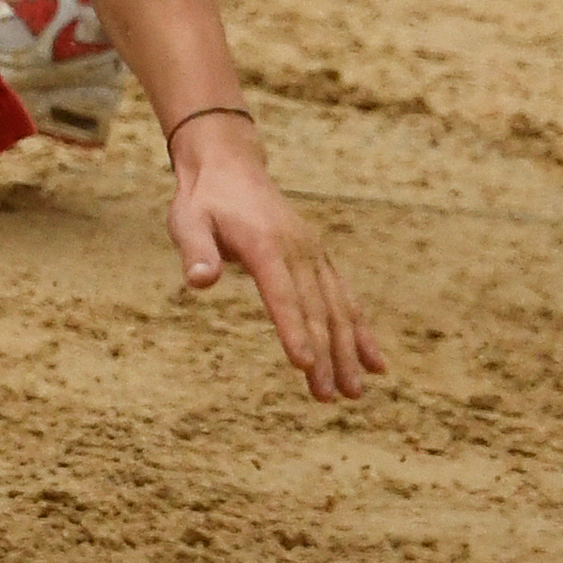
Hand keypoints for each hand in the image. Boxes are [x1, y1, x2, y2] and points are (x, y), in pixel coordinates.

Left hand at [164, 114, 383, 402]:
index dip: (293, 330)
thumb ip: (196, 251)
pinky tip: (375, 363)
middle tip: (331, 396)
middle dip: (325, 354)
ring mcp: (313, 253)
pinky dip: (360, 329)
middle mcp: (298, 249)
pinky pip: (344, 297)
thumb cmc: (204, 202)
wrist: (231, 166)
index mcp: (265, 244)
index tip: (303, 364)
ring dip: (348, 350)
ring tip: (355, 392)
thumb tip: (200, 281)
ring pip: (337, 307)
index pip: (282, 294)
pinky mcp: (319, 258)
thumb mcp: (188, 221)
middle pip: (315, 308)